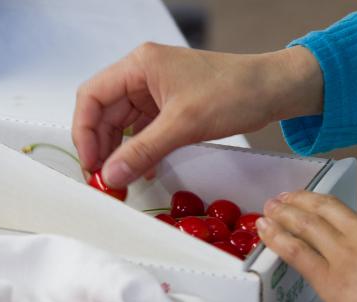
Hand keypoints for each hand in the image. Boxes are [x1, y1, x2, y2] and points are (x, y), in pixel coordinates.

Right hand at [72, 43, 322, 187]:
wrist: (271, 90)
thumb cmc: (233, 92)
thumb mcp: (183, 124)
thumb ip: (143, 151)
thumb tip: (111, 175)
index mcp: (139, 65)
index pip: (92, 96)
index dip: (85, 132)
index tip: (91, 164)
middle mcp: (143, 75)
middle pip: (105, 112)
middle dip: (103, 146)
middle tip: (105, 180)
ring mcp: (157, 91)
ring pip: (125, 124)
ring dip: (121, 152)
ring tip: (121, 180)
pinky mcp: (171, 107)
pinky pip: (145, 130)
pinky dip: (141, 150)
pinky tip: (144, 170)